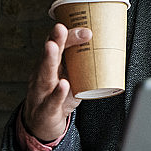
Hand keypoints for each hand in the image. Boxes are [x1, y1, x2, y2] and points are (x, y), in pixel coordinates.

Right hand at [23, 23, 91, 141]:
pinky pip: (51, 100)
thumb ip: (83, 63)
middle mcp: (42, 76)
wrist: (41, 123)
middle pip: (48, 56)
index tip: (83, 28)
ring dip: (48, 59)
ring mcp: (41, 92)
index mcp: (50, 66)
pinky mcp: (45, 109)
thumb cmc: (57, 96)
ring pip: (44, 74)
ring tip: (53, 46)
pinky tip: (63, 84)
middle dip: (55, 40)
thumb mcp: (70, 78)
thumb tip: (109, 46)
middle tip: (60, 27)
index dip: (66, 35)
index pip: (55, 46)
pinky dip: (57, 92)